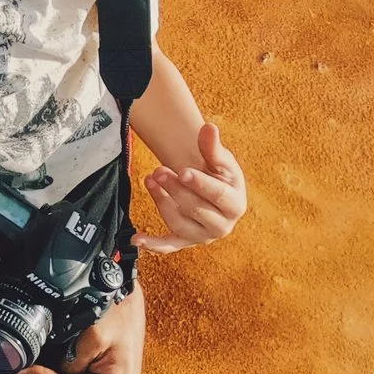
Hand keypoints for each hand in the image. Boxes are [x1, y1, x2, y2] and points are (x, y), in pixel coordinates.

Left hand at [137, 122, 245, 252]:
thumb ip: (213, 147)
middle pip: (196, 210)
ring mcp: (202, 236)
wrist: (210, 190)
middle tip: (158, 171)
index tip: (183, 171)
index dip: (200, 184)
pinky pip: (168, 246)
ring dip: (161, 202)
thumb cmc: (219, 174)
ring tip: (150, 179)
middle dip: (175, 189)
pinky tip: (137, 239)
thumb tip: (209, 127)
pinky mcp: (185, 241)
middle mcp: (222, 226)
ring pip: (179, 224)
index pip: (218, 196)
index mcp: (236, 205)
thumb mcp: (221, 160)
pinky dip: (153, 244)